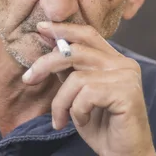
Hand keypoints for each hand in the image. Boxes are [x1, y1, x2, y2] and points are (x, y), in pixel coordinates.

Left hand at [22, 21, 155, 155]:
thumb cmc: (102, 127)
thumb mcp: (79, 94)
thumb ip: (70, 71)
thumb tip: (51, 45)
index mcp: (114, 60)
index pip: (87, 35)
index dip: (63, 29)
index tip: (40, 28)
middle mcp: (123, 64)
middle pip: (76, 51)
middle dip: (46, 63)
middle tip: (28, 79)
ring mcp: (127, 77)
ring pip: (76, 78)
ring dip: (61, 102)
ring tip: (61, 119)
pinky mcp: (127, 93)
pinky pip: (85, 95)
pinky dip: (76, 111)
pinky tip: (83, 122)